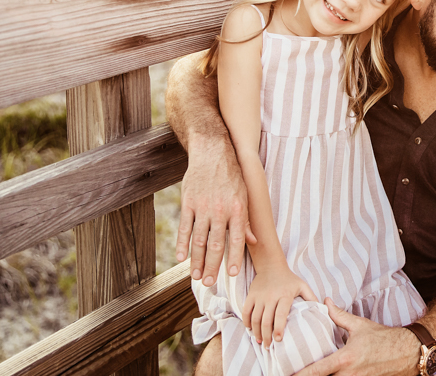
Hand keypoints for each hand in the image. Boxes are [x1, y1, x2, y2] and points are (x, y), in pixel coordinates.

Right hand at [176, 149, 256, 285]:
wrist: (212, 153)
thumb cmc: (232, 176)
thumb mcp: (245, 195)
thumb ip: (246, 220)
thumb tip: (254, 241)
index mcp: (237, 209)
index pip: (237, 239)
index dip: (235, 257)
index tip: (232, 274)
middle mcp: (220, 210)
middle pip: (215, 244)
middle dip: (212, 266)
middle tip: (209, 282)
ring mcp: (203, 207)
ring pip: (199, 239)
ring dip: (196, 260)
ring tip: (196, 276)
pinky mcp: (188, 202)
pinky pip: (185, 227)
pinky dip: (182, 244)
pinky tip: (181, 258)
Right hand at [243, 262, 317, 346]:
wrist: (271, 265)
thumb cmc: (289, 279)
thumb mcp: (302, 286)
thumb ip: (311, 298)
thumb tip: (322, 310)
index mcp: (285, 295)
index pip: (281, 315)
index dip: (279, 329)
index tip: (279, 340)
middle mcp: (271, 296)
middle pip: (266, 320)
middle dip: (266, 336)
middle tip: (268, 346)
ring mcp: (260, 296)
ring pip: (255, 318)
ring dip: (256, 332)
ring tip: (260, 341)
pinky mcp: (251, 295)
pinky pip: (246, 311)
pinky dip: (247, 322)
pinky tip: (250, 330)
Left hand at [294, 299, 419, 375]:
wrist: (407, 351)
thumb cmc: (383, 338)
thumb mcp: (359, 325)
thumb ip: (339, 316)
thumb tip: (326, 302)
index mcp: (345, 359)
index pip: (316, 370)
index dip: (300, 375)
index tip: (287, 375)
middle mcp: (349, 375)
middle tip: (292, 374)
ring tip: (309, 375)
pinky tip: (331, 375)